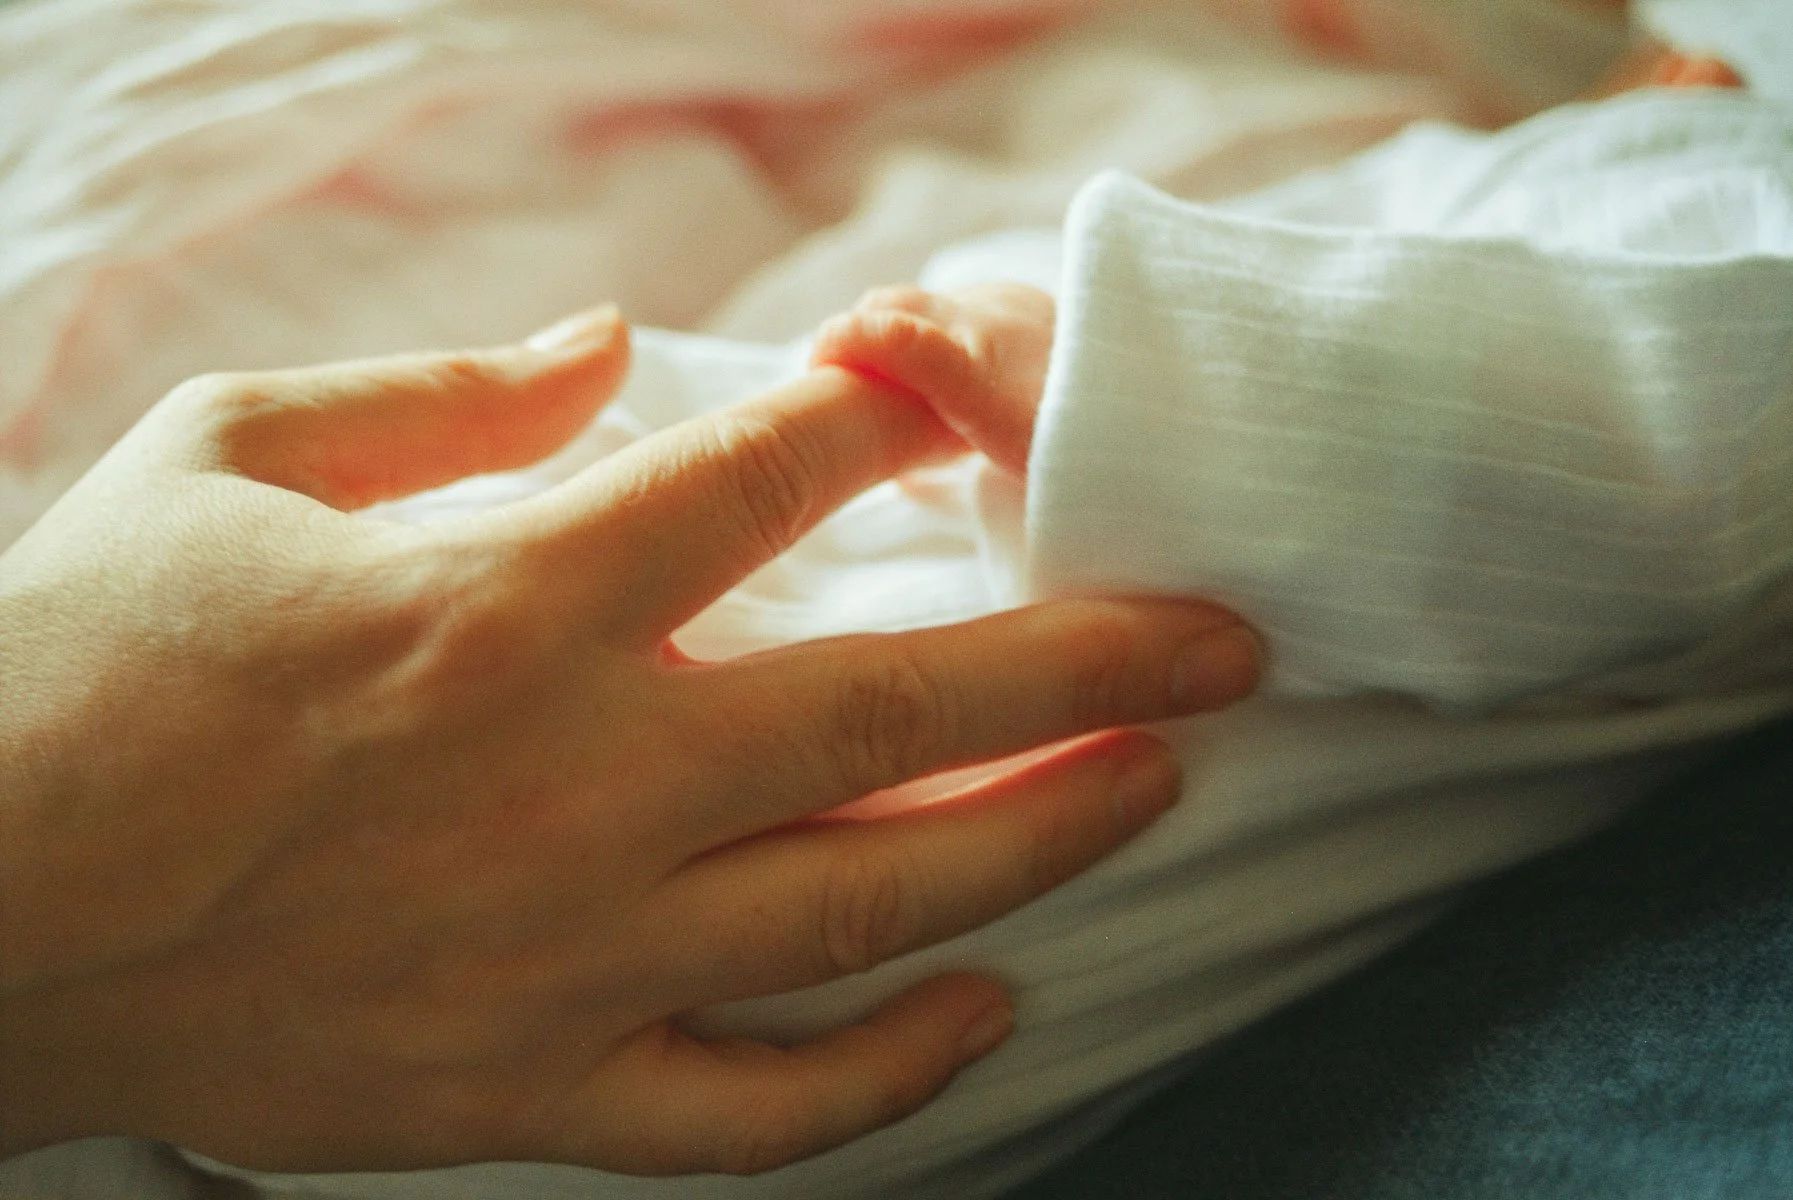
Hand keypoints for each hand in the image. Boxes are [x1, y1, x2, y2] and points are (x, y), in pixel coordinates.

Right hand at [0, 306, 1257, 1175]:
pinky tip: (986, 1013)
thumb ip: (443, 391)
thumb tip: (611, 350)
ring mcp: (572, 951)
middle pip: (898, 700)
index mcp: (501, 595)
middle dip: (1088, 658)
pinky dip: (890, 1075)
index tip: (951, 415)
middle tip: (1217, 640)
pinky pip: (759, 1109)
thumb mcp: (229, 459)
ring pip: (872, 896)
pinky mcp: (534, 1087)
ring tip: (1158, 782)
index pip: (766, 479)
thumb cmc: (84, 665)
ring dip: (1044, 835)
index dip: (885, 426)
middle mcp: (575, 775)